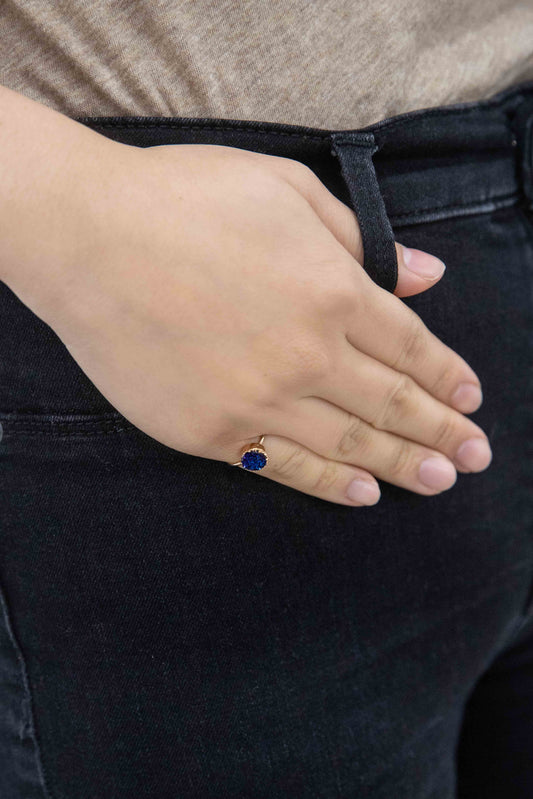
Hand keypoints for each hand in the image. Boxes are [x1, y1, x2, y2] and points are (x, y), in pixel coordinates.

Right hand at [10, 138, 490, 505]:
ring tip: (443, 480)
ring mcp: (260, 399)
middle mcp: (308, 353)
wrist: (88, 238)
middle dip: (443, 431)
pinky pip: (285, 465)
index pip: (411, 345)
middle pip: (393, 403)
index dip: (447, 376)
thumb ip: (361, 239)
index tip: (471, 399)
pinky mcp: (213, 431)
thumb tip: (427, 275)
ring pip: (350, 444)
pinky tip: (364, 494)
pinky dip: (329, 484)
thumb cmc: (184, 197)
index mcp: (332, 288)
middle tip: (476, 455)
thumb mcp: (286, 190)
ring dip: (404, 464)